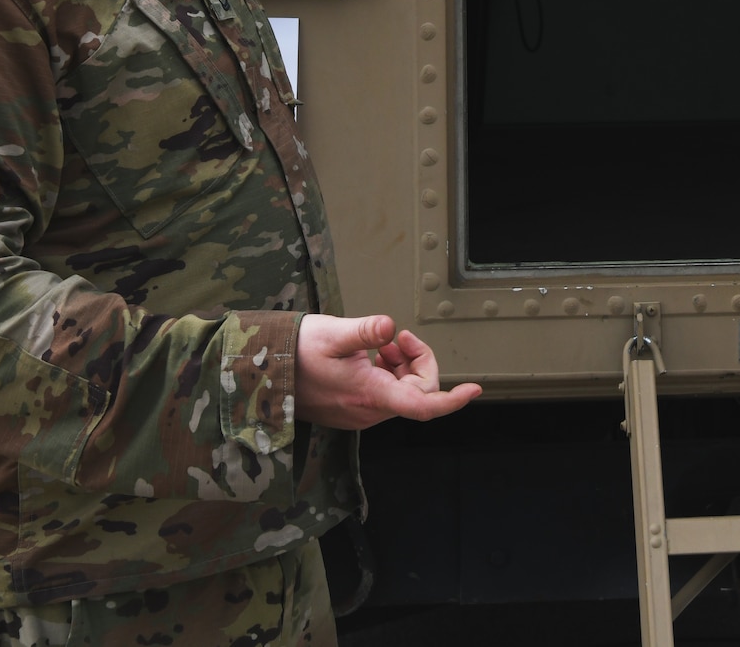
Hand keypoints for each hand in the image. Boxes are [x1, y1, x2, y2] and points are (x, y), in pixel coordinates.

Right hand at [294, 314, 481, 428]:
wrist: (265, 372)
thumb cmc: (296, 352)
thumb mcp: (331, 334)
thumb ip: (363, 331)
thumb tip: (388, 325)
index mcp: (370, 394)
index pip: (422, 405)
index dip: (452, 400)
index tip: (474, 390)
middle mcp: (369, 411)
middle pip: (418, 392)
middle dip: (418, 361)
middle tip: (398, 337)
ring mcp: (361, 413)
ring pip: (402, 392)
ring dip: (402, 366)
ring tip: (382, 344)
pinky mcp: (354, 409)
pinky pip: (386, 394)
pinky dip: (388, 372)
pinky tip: (372, 355)